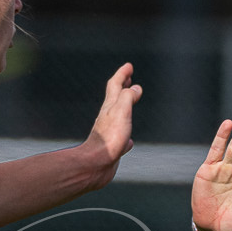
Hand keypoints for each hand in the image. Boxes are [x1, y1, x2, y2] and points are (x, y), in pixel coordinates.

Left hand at [80, 63, 141, 184]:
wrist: (96, 165)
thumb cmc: (109, 138)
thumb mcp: (122, 111)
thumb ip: (128, 97)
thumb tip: (135, 88)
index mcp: (110, 107)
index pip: (116, 85)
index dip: (122, 74)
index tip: (129, 66)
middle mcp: (108, 117)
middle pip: (115, 98)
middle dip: (122, 86)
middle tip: (129, 78)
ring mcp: (110, 132)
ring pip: (118, 116)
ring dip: (125, 108)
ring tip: (131, 105)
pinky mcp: (113, 147)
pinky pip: (121, 137)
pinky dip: (126, 135)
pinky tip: (129, 141)